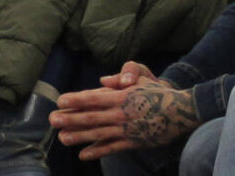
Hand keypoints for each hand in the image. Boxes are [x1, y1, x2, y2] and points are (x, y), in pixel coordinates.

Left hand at [51, 63, 197, 159]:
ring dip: (79, 136)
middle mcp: (122, 114)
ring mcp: (126, 130)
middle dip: (71, 118)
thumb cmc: (159, 93)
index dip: (76, 100)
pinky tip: (83, 155)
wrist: (182, 113)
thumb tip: (102, 80)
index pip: (94, 98)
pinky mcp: (132, 142)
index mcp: (122, 97)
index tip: (61, 101)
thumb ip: (120, 81)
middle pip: (92, 117)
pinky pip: (112, 148)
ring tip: (62, 138)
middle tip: (53, 120)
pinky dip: (97, 152)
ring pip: (98, 134)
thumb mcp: (141, 80)